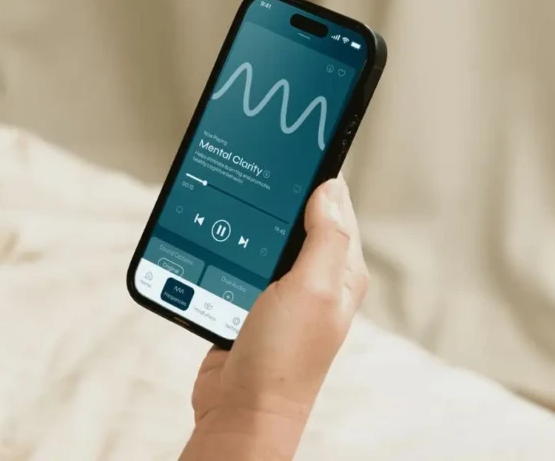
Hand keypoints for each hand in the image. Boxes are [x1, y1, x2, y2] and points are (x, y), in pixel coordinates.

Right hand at [183, 175, 368, 460]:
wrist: (240, 411)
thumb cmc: (281, 360)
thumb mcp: (312, 289)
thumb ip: (325, 237)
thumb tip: (328, 186)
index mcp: (341, 271)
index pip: (335, 204)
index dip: (317, 173)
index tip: (294, 144)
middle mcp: (315, 279)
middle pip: (297, 216)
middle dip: (276, 194)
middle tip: (253, 165)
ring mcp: (282, 291)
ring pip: (264, 237)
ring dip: (246, 222)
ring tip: (230, 194)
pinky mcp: (249, 302)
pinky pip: (239, 261)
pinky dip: (226, 248)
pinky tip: (213, 236)